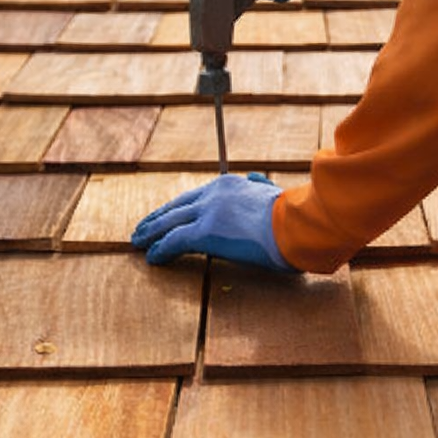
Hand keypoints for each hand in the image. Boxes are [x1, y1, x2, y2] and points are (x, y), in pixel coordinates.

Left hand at [130, 173, 298, 271]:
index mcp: (232, 184)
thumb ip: (262, 188)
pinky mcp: (205, 233)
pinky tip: (152, 258)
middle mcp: (215, 193)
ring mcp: (208, 212)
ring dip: (151, 233)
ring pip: (169, 222)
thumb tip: (257, 179)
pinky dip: (160, 250)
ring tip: (138, 243)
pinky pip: (174, 241)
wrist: (299, 224)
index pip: (195, 196)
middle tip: (143, 228)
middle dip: (157, 217)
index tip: (168, 214)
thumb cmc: (296, 217)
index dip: (177, 207)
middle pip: (177, 206)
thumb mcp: (277, 196)